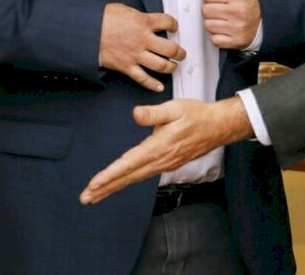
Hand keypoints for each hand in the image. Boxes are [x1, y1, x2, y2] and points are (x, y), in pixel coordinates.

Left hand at [79, 97, 254, 203]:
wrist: (218, 127)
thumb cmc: (197, 115)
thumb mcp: (175, 107)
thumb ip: (154, 112)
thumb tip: (135, 114)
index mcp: (158, 147)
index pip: (128, 164)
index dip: (109, 175)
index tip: (93, 184)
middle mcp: (160, 160)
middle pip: (128, 177)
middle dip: (105, 188)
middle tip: (85, 197)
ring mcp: (164, 164)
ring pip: (134, 178)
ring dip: (114, 187)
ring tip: (96, 194)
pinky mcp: (167, 164)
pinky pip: (143, 175)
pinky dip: (127, 181)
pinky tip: (120, 182)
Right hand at [99, 3, 181, 91]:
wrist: (86, 32)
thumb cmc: (101, 18)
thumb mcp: (124, 10)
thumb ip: (139, 16)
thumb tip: (147, 20)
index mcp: (143, 22)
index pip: (168, 22)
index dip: (174, 25)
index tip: (174, 27)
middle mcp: (143, 39)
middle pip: (170, 48)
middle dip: (179, 52)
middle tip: (181, 53)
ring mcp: (135, 54)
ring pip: (161, 65)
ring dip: (171, 67)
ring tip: (174, 66)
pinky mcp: (126, 66)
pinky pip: (143, 78)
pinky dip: (152, 84)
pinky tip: (159, 86)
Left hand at [202, 0, 260, 48]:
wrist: (264, 22)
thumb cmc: (248, 4)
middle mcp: (238, 12)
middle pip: (206, 10)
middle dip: (210, 9)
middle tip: (219, 9)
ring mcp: (237, 28)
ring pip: (208, 25)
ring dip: (212, 23)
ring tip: (222, 20)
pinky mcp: (236, 41)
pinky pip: (214, 40)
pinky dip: (217, 36)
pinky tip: (225, 30)